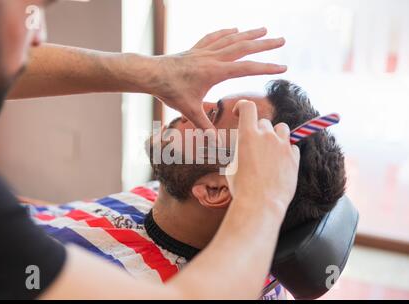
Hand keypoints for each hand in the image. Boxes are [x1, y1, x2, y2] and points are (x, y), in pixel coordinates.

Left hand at [151, 28, 286, 128]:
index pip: (246, 68)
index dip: (266, 68)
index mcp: (215, 72)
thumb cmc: (170, 92)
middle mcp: (213, 58)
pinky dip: (226, 32)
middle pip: (244, 47)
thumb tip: (216, 145)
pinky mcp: (195, 49)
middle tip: (282, 40)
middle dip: (264, 44)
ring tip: (264, 29)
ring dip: (249, 34)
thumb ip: (205, 127)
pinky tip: (234, 28)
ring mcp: (204, 51)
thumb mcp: (189, 111)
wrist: (151, 74)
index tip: (283, 67)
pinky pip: (214, 37)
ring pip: (231, 38)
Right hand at [226, 100, 299, 216]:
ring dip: (276, 135)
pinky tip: (280, 163)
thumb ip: (240, 152)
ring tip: (270, 150)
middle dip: (258, 131)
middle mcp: (266, 136)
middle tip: (254, 146)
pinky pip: (292, 146)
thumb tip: (244, 150)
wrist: (261, 204)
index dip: (242, 106)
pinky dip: (286, 151)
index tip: (239, 111)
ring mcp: (282, 146)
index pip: (248, 107)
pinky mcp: (294, 157)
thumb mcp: (232, 166)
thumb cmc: (242, 188)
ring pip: (282, 129)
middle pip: (264, 122)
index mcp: (247, 135)